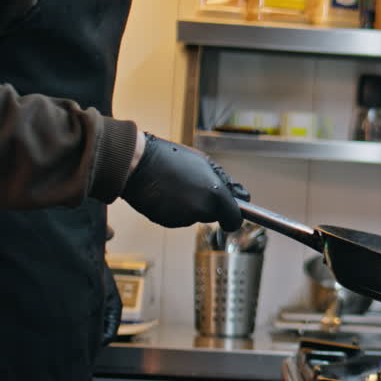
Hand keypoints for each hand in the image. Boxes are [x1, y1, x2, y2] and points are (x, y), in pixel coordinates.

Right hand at [121, 134, 249, 230]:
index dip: (233, 218)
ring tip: (177, 186)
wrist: (137, 164)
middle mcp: (201, 210)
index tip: (230, 216)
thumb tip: (243, 197)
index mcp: (215, 194)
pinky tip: (166, 194)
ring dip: (191, 206)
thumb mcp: (205, 164)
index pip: (234, 219)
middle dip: (208, 205)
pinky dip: (175, 210)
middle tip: (194, 185)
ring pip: (194, 217)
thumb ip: (226, 183)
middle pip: (213, 215)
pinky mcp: (167, 222)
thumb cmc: (172, 159)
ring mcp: (183, 218)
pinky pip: (178, 218)